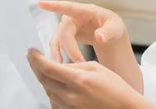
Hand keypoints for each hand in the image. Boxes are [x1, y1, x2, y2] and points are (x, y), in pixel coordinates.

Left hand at [27, 49, 153, 108]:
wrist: (125, 108)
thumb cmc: (115, 87)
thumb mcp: (96, 68)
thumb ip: (75, 66)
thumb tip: (59, 65)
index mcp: (78, 80)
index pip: (48, 67)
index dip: (36, 58)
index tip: (31, 51)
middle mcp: (71, 96)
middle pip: (43, 80)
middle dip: (35, 66)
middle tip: (31, 57)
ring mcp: (69, 107)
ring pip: (47, 91)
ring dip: (43, 79)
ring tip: (42, 69)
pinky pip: (54, 102)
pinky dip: (51, 92)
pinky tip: (53, 85)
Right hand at [38, 0, 126, 62]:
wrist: (109, 35)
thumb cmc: (113, 27)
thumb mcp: (116, 28)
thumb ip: (109, 32)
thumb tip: (99, 37)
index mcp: (86, 11)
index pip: (69, 7)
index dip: (54, 6)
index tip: (41, 3)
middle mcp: (73, 17)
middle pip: (64, 31)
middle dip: (70, 48)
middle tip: (80, 63)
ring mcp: (68, 26)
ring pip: (57, 39)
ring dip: (60, 52)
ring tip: (68, 67)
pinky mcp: (65, 36)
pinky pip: (57, 45)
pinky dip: (58, 54)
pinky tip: (62, 64)